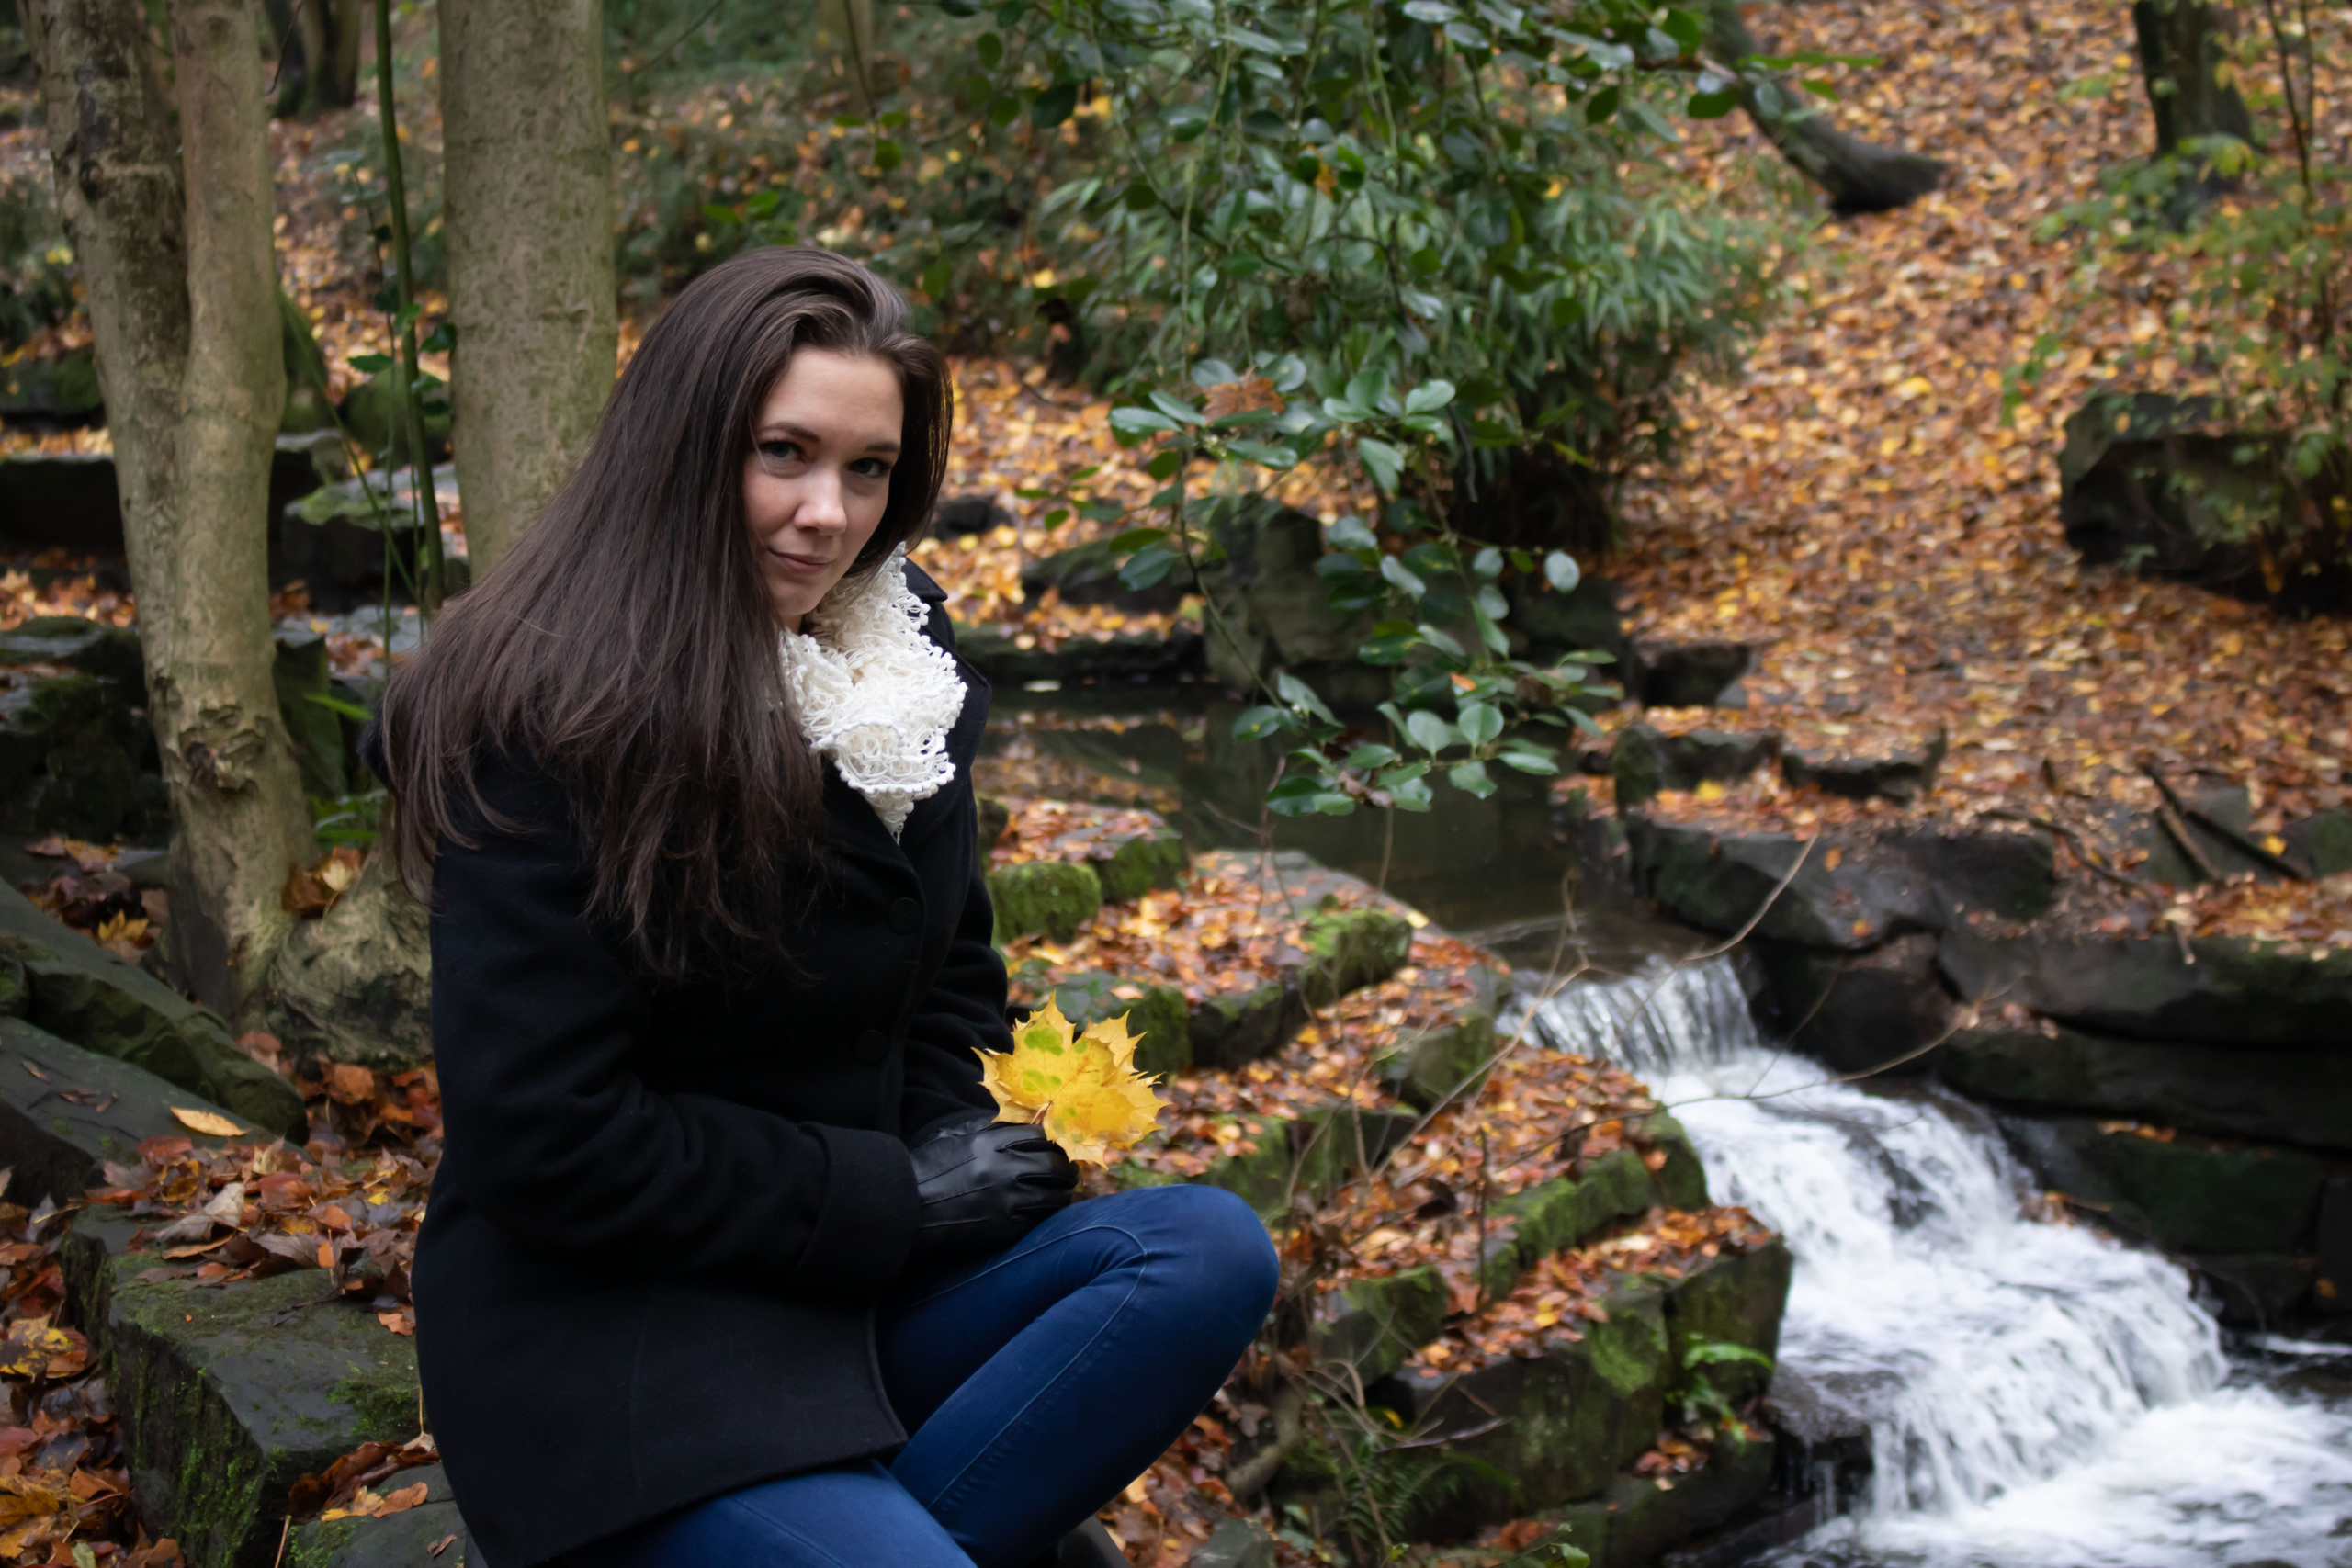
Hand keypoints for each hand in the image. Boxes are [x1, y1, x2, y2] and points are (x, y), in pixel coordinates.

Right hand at [909, 1115, 1076, 1258]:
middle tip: (1070, 1171)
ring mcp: (1005, 1200)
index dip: (1049, 1142)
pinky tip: (1050, 1213)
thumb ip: (985, 1131)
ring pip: (1053, 1195)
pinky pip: (1039, 1219)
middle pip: (1053, 1165)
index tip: (1053, 1147)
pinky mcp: (1002, 1227)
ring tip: (1066, 1193)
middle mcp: (1002, 1169)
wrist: (905, 1208)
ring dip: (1064, 1193)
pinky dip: (1049, 1214)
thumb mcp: (953, 1139)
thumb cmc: (924, 1170)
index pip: (1037, 1136)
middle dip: (1066, 1167)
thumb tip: (1013, 1124)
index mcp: (989, 1143)